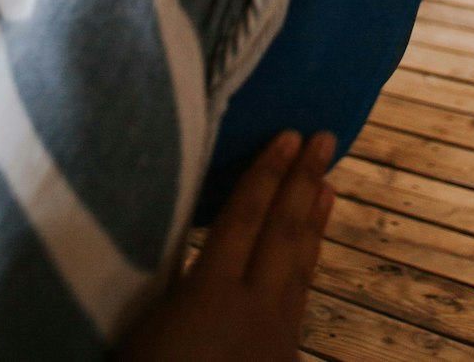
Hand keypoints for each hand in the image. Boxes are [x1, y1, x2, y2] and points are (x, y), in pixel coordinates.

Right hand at [118, 129, 335, 361]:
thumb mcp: (144, 321)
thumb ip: (172, 272)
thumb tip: (187, 218)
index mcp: (210, 294)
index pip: (245, 217)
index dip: (266, 173)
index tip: (286, 135)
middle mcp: (251, 309)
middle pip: (282, 232)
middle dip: (302, 181)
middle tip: (324, 138)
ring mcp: (273, 336)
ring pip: (300, 266)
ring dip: (314, 219)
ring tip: (329, 182)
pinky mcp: (282, 359)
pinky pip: (300, 296)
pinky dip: (309, 260)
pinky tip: (311, 248)